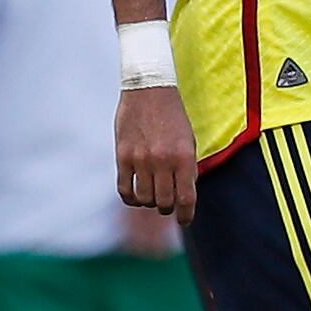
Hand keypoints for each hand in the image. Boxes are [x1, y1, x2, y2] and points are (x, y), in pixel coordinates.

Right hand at [115, 83, 198, 218]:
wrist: (149, 90)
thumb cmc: (172, 117)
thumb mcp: (188, 142)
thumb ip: (186, 169)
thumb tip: (183, 198)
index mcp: (184, 157)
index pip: (186, 198)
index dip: (186, 215)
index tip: (184, 220)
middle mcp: (162, 160)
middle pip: (164, 203)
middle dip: (167, 208)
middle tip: (167, 204)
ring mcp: (141, 159)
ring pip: (144, 198)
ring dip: (149, 202)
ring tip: (151, 196)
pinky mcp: (122, 156)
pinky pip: (125, 189)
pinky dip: (131, 198)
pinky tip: (135, 196)